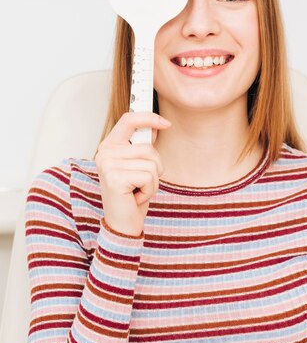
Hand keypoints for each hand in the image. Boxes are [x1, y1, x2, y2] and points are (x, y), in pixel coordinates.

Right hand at [94, 111, 170, 235]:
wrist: (122, 224)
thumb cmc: (131, 196)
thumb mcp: (138, 167)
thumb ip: (142, 147)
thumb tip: (155, 126)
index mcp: (109, 147)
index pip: (128, 120)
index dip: (149, 117)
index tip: (166, 123)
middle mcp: (104, 153)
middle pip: (148, 147)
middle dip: (155, 167)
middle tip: (141, 183)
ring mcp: (108, 165)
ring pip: (152, 163)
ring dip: (153, 181)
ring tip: (138, 190)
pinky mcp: (115, 178)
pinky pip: (149, 176)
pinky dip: (149, 190)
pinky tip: (135, 197)